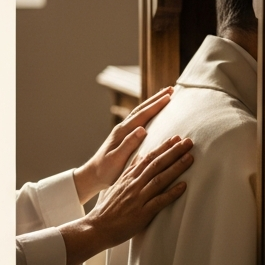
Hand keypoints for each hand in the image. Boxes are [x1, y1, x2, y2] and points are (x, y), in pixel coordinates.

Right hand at [59, 135, 193, 264]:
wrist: (97, 227)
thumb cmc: (109, 208)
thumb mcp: (118, 184)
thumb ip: (130, 170)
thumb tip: (140, 156)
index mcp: (128, 177)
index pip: (148, 157)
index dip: (163, 147)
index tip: (175, 138)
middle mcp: (133, 184)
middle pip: (156, 164)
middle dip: (173, 152)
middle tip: (188, 142)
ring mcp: (138, 198)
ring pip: (159, 179)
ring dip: (176, 168)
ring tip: (190, 158)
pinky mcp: (142, 213)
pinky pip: (159, 201)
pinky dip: (171, 193)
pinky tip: (184, 186)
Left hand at [72, 86, 175, 202]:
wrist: (92, 175)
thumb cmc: (104, 170)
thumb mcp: (116, 159)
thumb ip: (128, 144)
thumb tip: (142, 129)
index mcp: (122, 132)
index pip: (142, 115)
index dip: (156, 105)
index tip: (169, 97)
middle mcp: (122, 128)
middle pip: (142, 108)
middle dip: (157, 98)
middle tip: (172, 89)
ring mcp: (123, 131)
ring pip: (140, 112)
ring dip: (153, 103)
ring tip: (166, 95)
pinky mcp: (124, 136)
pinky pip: (139, 119)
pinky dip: (148, 111)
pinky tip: (154, 111)